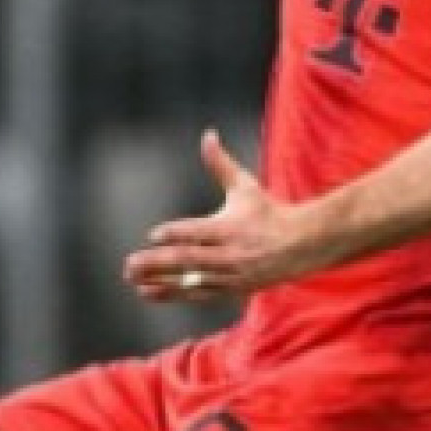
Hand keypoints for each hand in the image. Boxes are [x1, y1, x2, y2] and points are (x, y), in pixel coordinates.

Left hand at [123, 131, 318, 302]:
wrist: (301, 246)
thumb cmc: (268, 212)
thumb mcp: (245, 186)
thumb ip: (220, 164)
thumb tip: (207, 135)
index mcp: (232, 227)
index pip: (199, 232)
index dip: (176, 233)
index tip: (153, 235)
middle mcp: (230, 253)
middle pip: (189, 259)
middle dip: (157, 263)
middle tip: (130, 264)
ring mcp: (231, 274)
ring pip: (191, 281)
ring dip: (160, 282)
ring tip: (133, 280)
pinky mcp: (232, 289)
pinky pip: (198, 294)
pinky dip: (173, 295)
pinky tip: (149, 292)